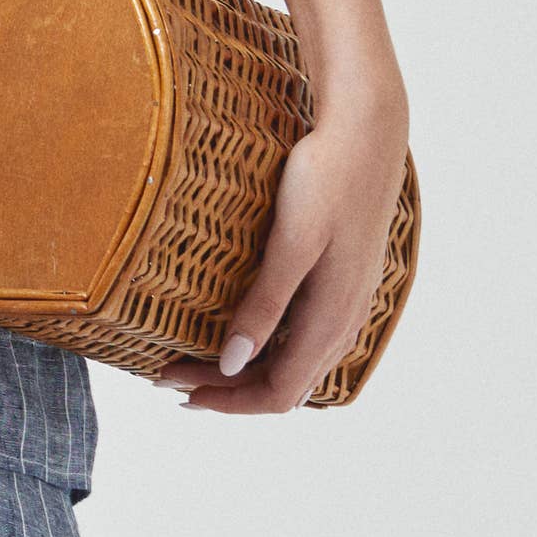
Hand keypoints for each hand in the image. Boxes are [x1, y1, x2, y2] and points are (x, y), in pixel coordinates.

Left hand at [176, 99, 406, 416]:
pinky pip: (302, 340)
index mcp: (330, 320)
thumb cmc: (326, 180)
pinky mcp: (340, 286)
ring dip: (244, 372)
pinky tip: (240, 332)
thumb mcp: (291, 242)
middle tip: (168, 374)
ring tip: (194, 361)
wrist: (367, 135)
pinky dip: (264, 349)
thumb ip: (264, 306)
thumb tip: (231, 366)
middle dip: (226, 389)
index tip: (177, 388)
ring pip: (293, 365)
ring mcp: (345, 305)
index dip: (227, 402)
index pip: (278, 394)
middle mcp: (343, 323)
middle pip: (284, 385)